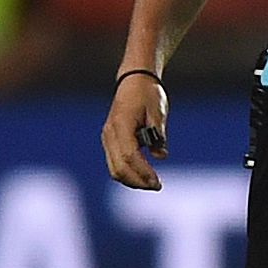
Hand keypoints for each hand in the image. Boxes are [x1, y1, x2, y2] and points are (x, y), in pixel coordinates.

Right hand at [102, 72, 169, 189]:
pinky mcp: (110, 141)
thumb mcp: (158, 110)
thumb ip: (159, 133)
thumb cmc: (147, 93)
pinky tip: (143, 175)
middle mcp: (109, 134)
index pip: (129, 156)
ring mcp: (107, 138)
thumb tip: (160, 156)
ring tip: (151, 184)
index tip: (157, 182)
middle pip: (119, 168)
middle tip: (157, 186)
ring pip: (114, 169)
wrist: (134, 80)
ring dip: (132, 180)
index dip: (143, 172)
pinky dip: (128, 173)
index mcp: (121, 125)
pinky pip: (115, 163)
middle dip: (138, 181)